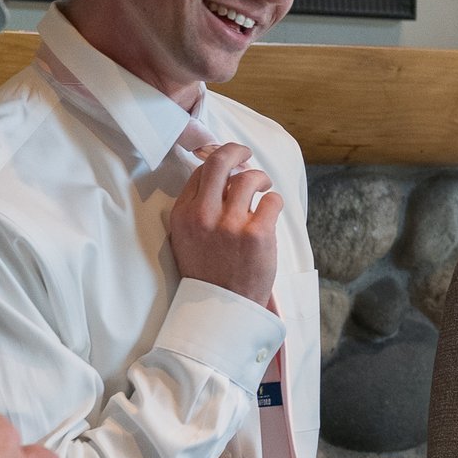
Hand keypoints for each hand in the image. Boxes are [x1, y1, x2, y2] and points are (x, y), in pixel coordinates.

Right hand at [168, 142, 280, 301]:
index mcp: (183, 214)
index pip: (200, 172)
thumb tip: (221, 176)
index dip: (218, 163)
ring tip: (263, 188)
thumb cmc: (209, 271)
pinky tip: (270, 210)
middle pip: (220, 162)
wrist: (222, 307)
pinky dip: (274, 201)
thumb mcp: (188, 238)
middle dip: (236, 150)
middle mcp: (204, 215)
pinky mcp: (256, 234)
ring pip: (250, 178)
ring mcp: (230, 224)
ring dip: (260, 178)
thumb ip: (198, 209)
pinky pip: (272, 200)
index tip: (229, 165)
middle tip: (246, 153)